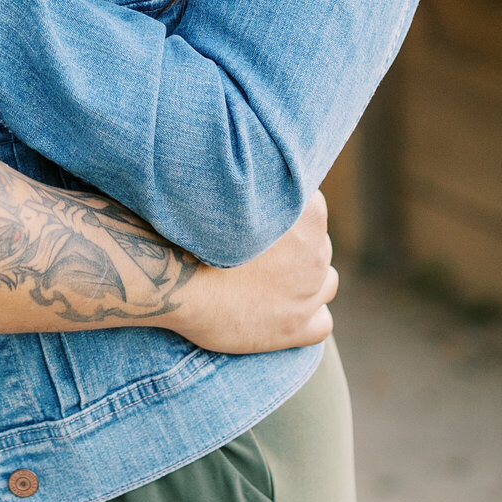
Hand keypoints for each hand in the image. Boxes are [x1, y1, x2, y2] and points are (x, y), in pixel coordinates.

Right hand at [175, 191, 337, 355]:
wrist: (175, 279)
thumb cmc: (197, 231)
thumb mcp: (233, 191)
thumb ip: (261, 187)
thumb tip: (265, 173)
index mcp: (310, 215)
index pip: (312, 208)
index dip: (288, 214)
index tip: (263, 220)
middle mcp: (317, 254)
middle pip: (318, 246)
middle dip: (297, 250)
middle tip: (259, 253)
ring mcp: (309, 294)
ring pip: (326, 283)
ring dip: (306, 282)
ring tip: (272, 283)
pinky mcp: (297, 328)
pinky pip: (322, 324)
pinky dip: (308, 318)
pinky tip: (283, 313)